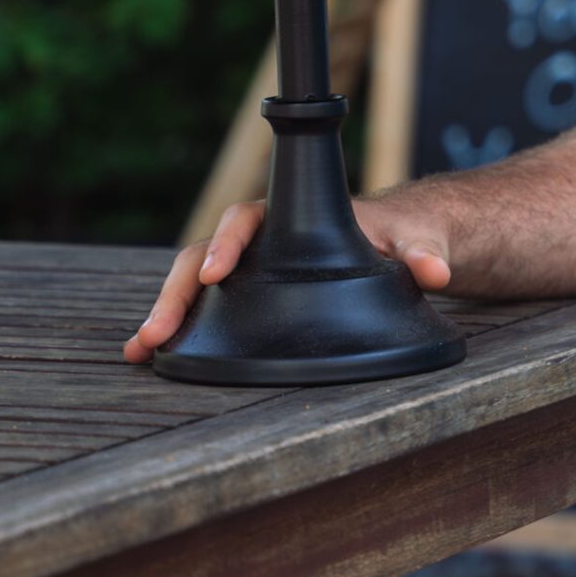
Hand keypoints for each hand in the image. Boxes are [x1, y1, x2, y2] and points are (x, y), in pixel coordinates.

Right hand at [122, 195, 455, 363]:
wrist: (401, 243)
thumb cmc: (404, 234)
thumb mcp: (417, 241)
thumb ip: (423, 254)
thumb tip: (434, 272)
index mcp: (295, 218)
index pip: (248, 218)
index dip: (227, 241)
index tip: (215, 271)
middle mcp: (264, 240)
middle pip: (205, 255)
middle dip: (178, 292)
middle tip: (156, 331)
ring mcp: (254, 270)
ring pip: (197, 284)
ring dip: (169, 314)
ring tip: (140, 350)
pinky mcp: (252, 297)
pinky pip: (209, 309)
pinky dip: (182, 330)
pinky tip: (153, 359)